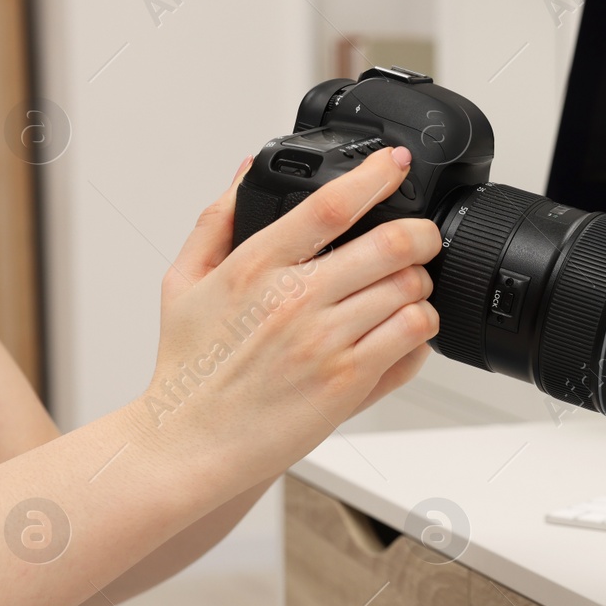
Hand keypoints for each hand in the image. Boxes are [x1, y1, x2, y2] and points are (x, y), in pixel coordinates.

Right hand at [139, 146, 441, 491]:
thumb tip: (246, 172)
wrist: (189, 442)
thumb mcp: (183, 283)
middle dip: (420, 234)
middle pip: (390, 244)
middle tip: (422, 237)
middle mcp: (295, 300)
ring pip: (409, 291)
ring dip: (420, 284)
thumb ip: (217, 221)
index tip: (395, 163)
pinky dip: (421, 329)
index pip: (330, 205)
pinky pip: (410, 341)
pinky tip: (406, 329)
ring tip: (409, 287)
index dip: (374, 176)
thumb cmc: (187, 368)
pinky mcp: (347, 383)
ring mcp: (325, 342)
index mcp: (256, 266)